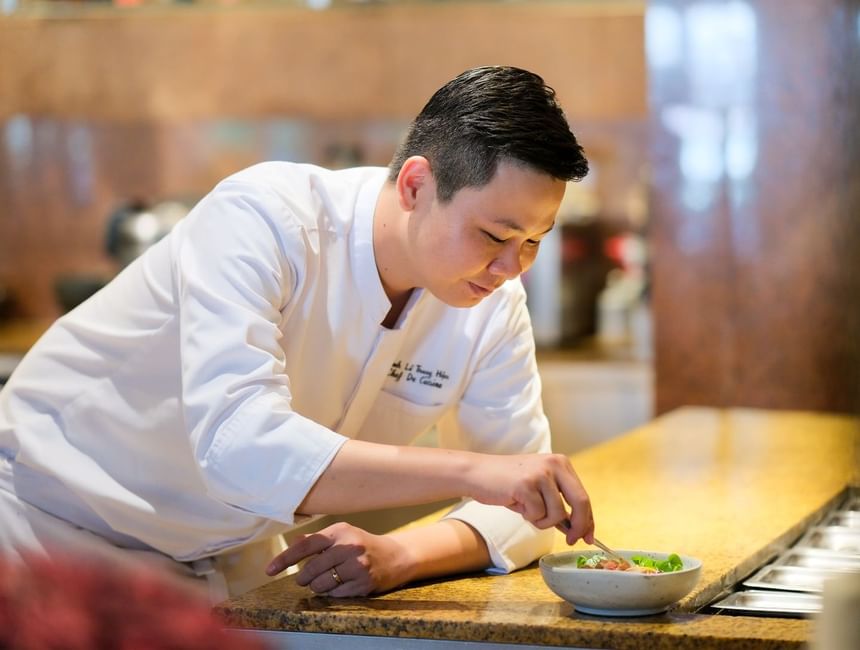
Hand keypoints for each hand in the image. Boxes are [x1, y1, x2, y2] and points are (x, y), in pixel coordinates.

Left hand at [265, 522, 412, 596]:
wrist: (396, 556)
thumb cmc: (363, 544)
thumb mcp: (341, 534)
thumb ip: (316, 539)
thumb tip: (292, 544)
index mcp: (340, 531)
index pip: (305, 546)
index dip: (285, 559)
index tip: (269, 570)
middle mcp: (349, 547)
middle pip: (311, 569)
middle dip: (303, 578)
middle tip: (303, 579)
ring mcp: (358, 566)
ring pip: (321, 584)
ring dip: (316, 586)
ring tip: (325, 580)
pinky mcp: (364, 583)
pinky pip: (335, 594)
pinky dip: (331, 592)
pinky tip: (339, 585)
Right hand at [466, 452, 593, 545]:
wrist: (478, 473)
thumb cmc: (509, 484)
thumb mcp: (539, 489)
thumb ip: (558, 504)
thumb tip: (578, 529)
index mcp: (561, 463)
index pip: (583, 496)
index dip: (588, 520)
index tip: (589, 537)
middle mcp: (555, 465)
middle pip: (581, 503)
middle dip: (579, 527)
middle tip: (572, 540)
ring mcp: (541, 474)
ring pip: (557, 514)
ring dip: (542, 521)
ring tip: (527, 509)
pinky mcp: (526, 484)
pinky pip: (538, 515)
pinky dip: (528, 517)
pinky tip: (517, 504)